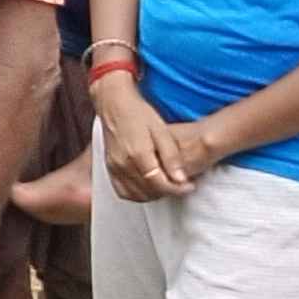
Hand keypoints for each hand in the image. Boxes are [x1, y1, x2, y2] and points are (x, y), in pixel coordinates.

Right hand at [95, 79, 212, 200]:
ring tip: (166, 185)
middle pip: (149, 191)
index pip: (160, 184)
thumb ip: (171, 157)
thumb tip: (181, 180)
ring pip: (136, 195)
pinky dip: (137, 194)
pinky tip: (148, 187)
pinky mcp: (109, 168)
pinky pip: (122, 191)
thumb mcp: (162, 132)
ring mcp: (113, 167)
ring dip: (154, 195)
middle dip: (168, 192)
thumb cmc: (139, 114)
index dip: (177, 189)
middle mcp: (122, 164)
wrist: (114, 104)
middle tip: (181, 184)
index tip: (189, 186)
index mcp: (137, 154)